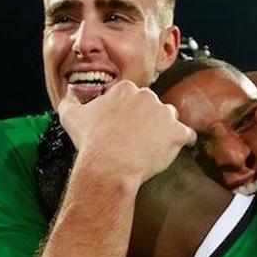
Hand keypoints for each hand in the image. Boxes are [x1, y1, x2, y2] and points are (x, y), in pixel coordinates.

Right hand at [57, 80, 195, 185]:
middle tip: (137, 139)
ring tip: (153, 146)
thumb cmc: (91, 143)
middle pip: (152, 106)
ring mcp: (165, 114)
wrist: (109, 166)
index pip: (133, 97)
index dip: (128, 113)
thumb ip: (69, 100)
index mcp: (126, 90)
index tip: (124, 127)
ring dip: (164, 130)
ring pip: (170, 118)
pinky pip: (187, 135)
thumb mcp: (71, 117)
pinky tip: (174, 149)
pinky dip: (183, 142)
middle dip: (147, 120)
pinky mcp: (177, 133)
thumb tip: (69, 91)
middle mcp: (148, 96)